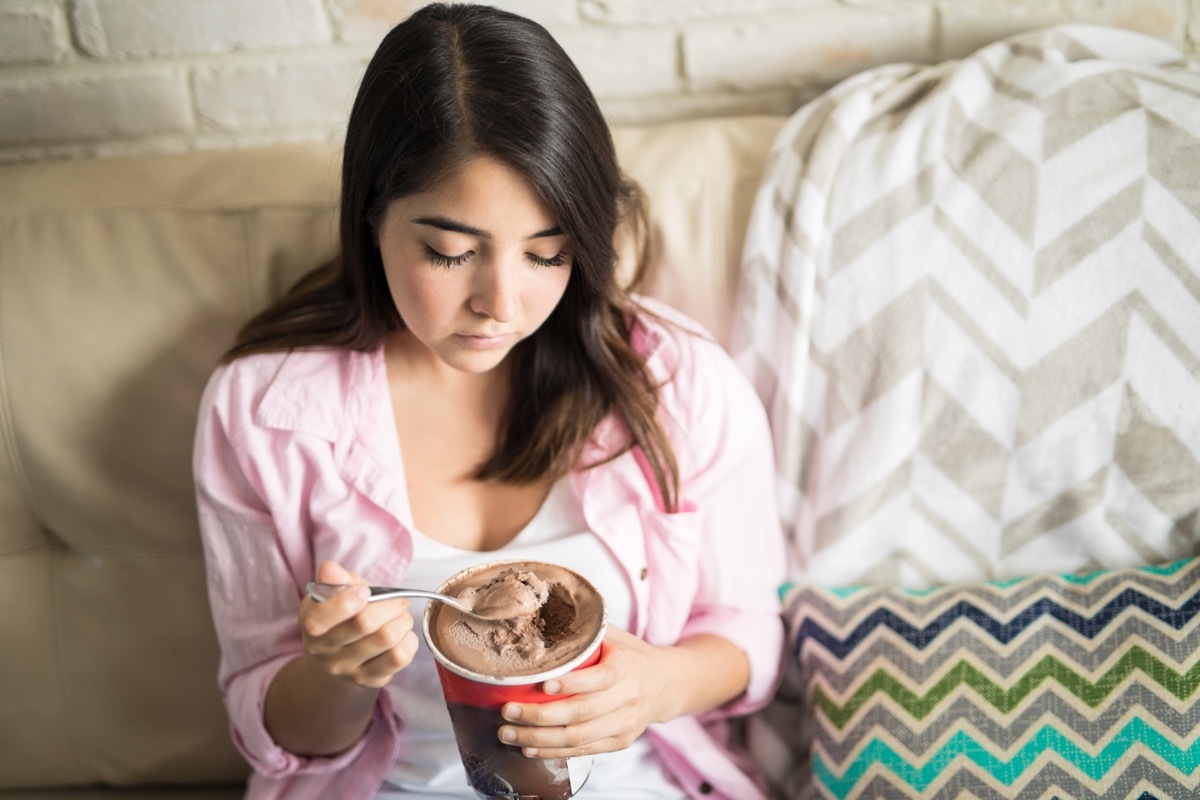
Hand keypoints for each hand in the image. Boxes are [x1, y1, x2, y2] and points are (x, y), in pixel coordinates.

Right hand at [298, 560, 418, 688]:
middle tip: (397, 600)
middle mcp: (323, 650)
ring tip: (400, 617)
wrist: (340, 655)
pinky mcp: (369, 679)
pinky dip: (410, 640)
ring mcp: (346, 669)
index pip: (320, 618)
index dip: (347, 600)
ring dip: (403, 620)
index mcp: (310, 623)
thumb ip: (336, 579)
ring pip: (387, 637)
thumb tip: (329, 568)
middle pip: (364, 623)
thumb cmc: (343, 615)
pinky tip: (403, 636)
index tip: (365, 591)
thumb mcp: (336, 593)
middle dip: (390, 604)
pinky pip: (400, 656)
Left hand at [495, 627, 675, 758]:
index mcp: (626, 667)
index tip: (543, 685)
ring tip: (508, 734)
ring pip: (578, 737)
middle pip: (581, 713)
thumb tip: (540, 617)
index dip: (572, 684)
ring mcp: (624, 724)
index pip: (600, 678)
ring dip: (538, 738)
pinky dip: (553, 752)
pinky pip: (582, 751)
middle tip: (508, 711)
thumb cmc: (629, 655)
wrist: (665, 684)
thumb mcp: (615, 636)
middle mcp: (627, 698)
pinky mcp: (619, 742)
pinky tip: (528, 748)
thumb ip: (585, 631)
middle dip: (539, 716)